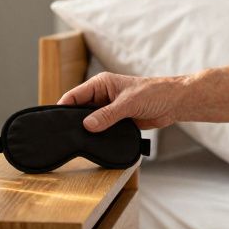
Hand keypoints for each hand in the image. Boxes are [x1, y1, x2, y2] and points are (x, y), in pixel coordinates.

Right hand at [58, 72, 184, 131]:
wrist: (174, 103)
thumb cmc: (154, 92)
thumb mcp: (128, 103)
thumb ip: (108, 115)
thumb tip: (87, 125)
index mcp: (101, 84)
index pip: (74, 95)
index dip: (63, 107)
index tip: (54, 122)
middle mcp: (102, 96)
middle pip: (80, 111)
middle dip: (74, 122)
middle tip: (66, 136)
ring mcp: (109, 110)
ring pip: (90, 122)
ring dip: (88, 131)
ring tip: (78, 143)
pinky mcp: (117, 121)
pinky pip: (102, 130)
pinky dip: (99, 136)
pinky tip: (94, 145)